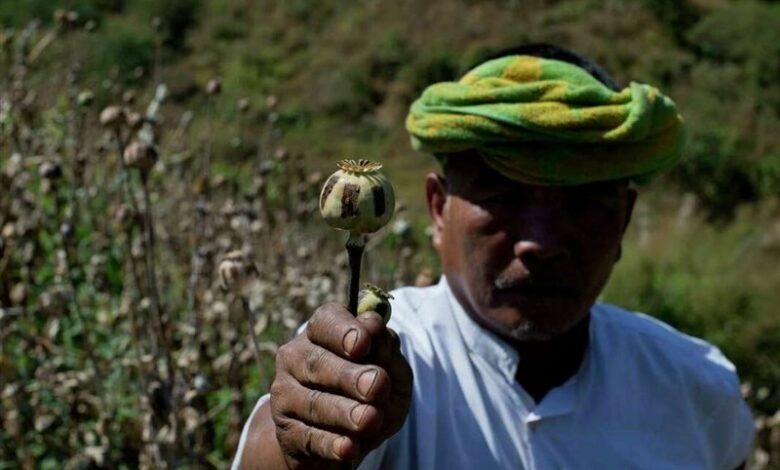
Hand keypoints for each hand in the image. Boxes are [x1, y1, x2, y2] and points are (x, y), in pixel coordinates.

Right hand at [269, 303, 412, 468]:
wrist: (345, 439)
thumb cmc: (371, 393)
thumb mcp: (391, 370)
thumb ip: (386, 349)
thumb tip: (373, 325)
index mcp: (322, 332)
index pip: (327, 322)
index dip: (344, 331)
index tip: (363, 343)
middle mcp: (296, 357)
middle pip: (318, 362)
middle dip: (350, 375)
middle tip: (377, 385)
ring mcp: (286, 395)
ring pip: (313, 402)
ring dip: (344, 412)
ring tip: (370, 419)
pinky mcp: (287, 432)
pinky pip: (308, 437)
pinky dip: (331, 443)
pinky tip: (349, 447)